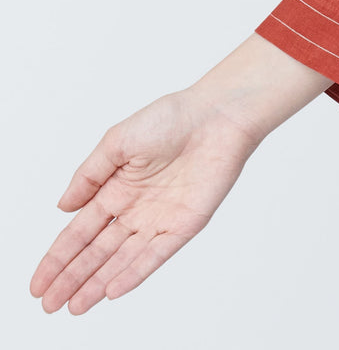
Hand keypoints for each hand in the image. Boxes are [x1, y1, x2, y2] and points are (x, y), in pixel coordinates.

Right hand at [29, 89, 261, 314]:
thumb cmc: (170, 118)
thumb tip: (62, 208)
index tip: (37, 283)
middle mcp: (138, 207)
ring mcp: (161, 217)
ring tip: (73, 305)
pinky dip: (135, 272)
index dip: (58, 256)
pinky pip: (157, 253)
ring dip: (98, 282)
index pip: (82, 229)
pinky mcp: (186, 223)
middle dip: (72, 276)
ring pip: (124, 258)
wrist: (216, 116)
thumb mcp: (117, 142)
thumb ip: (89, 176)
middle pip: (98, 250)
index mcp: (118, 187)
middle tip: (49, 303)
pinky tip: (112, 290)